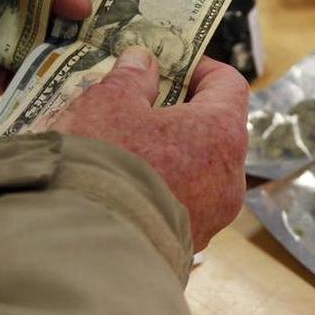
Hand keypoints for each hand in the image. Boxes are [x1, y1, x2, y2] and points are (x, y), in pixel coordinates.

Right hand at [51, 48, 248, 251]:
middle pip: (214, 130)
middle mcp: (230, 179)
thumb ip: (130, 78)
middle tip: (139, 103)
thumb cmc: (103, 164)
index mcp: (221, 134)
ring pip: (197, 171)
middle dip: (178, 113)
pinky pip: (180, 205)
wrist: (84, 252)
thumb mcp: (107, 104)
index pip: (229, 85)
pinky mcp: (189, 246)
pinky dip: (158, 188)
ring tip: (122, 146)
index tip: (168, 64)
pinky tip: (120, 184)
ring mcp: (213, 218)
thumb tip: (143, 62)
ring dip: (167, 154)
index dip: (200, 68)